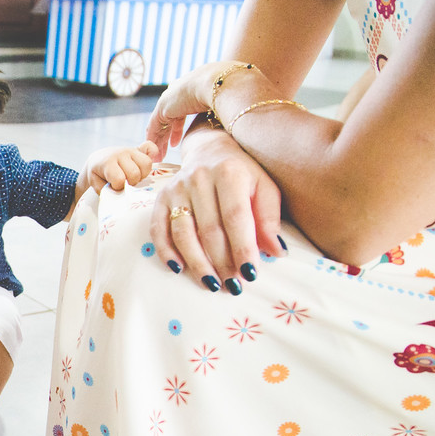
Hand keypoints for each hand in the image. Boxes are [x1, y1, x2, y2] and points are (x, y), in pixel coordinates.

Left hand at [84, 141, 157, 193]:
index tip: (113, 186)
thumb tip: (120, 192)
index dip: (118, 187)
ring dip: (142, 175)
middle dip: (131, 183)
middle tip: (125, 183)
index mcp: (108, 162)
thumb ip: (105, 190)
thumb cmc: (98, 173)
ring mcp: (131, 150)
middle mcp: (121, 154)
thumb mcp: (95, 183)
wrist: (99, 158)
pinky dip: (153, 155)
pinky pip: (151, 148)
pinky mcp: (139, 149)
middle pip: (135, 173)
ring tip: (134, 177)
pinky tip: (143, 165)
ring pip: (147, 164)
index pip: (120, 179)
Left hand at [146, 61, 246, 158]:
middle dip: (167, 134)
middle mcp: (181, 90)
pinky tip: (155, 152)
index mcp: (195, 88)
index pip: (182, 108)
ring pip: (161, 123)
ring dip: (160, 140)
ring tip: (159, 156)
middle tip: (166, 150)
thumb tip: (241, 128)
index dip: (178, 125)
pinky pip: (155, 126)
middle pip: (170, 116)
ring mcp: (172, 97)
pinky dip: (154, 139)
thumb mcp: (232, 105)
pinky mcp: (165, 106)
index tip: (177, 140)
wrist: (225, 84)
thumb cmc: (237, 94)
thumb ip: (230, 115)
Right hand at [150, 128, 284, 294]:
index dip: (242, 248)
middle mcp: (199, 179)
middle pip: (208, 229)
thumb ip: (269, 218)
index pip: (235, 217)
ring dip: (196, 262)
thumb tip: (276, 252)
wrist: (210, 150)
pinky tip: (178, 269)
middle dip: (221, 262)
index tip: (250, 274)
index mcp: (229, 173)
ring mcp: (176, 189)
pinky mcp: (160, 199)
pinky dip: (166, 252)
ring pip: (183, 233)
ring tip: (211, 284)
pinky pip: (158, 230)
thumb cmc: (243, 174)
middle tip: (232, 285)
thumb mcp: (264, 187)